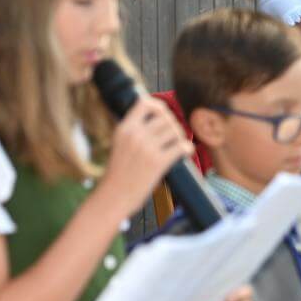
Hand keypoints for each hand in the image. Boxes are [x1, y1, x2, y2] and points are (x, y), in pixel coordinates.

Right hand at [99, 97, 193, 217]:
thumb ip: (134, 130)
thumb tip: (157, 116)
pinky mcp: (157, 163)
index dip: (159, 106)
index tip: (164, 115)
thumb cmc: (118, 173)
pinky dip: (187, 148)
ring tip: (177, 145)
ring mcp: (146, 148)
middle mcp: (135, 135)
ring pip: (175, 130)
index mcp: (124, 128)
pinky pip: (181, 146)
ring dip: (180, 137)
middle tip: (174, 136)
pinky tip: (185, 152)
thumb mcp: (119, 144)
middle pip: (166, 117)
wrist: (113, 197)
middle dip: (173, 125)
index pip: (145, 103)